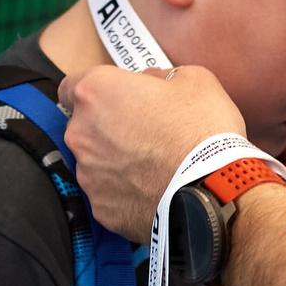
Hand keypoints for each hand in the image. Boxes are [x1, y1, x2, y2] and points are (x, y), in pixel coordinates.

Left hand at [59, 63, 248, 243]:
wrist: (214, 192)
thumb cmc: (202, 128)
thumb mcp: (193, 78)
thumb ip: (158, 76)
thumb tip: (149, 84)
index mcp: (96, 93)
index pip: (71, 86)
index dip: (96, 92)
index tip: (116, 97)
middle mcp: (81, 133)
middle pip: (84, 126)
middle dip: (107, 126)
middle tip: (146, 131)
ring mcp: (88, 175)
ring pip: (95, 162)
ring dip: (116, 160)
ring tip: (153, 165)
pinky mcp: (101, 209)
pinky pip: (109, 193)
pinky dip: (125, 191)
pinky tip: (153, 189)